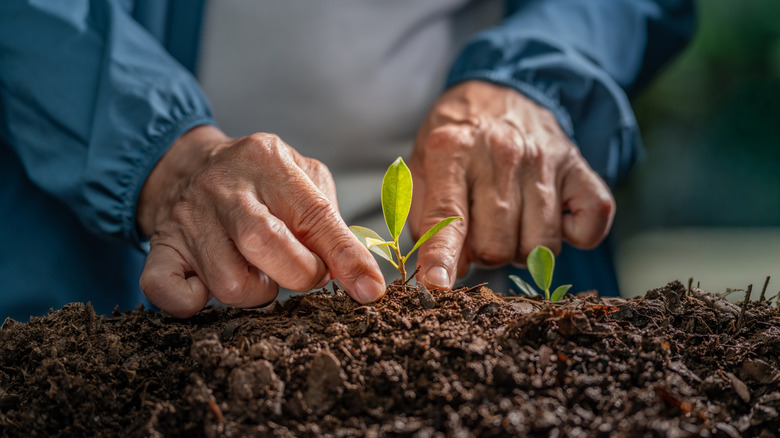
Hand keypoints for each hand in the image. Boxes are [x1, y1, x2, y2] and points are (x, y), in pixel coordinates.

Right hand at [136, 125, 384, 317]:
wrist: (189, 166)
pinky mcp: (161, 246)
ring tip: (257, 271)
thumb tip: (363, 281)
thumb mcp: (304, 179)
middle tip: (302, 272)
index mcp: (268, 161)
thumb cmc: (261, 181)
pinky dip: (191, 303)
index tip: (368, 290)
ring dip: (255, 292)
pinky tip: (209, 286)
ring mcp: (187, 217)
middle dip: (298, 275)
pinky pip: (165, 290)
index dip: (345, 258)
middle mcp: (223, 186)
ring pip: (228, 283)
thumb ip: (332, 224)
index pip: (314, 215)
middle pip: (264, 244)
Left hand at [409, 81, 614, 289]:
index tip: (437, 284)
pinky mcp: (579, 167)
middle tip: (481, 228)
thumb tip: (448, 271)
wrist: (501, 90)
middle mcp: (501, 154)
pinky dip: (574, 236)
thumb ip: (424, 219)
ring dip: (522, 248)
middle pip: (495, 245)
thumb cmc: (457, 140)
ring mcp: (545, 160)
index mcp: (452, 149)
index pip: (448, 216)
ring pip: (539, 246)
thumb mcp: (421, 166)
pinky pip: (589, 227)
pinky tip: (552, 218)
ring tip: (511, 221)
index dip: (441, 256)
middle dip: (484, 252)